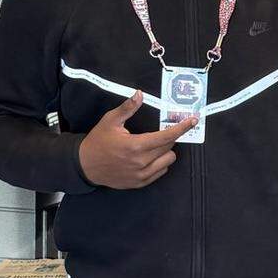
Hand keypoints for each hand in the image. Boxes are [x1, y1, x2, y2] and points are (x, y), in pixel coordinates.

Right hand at [78, 91, 196, 188]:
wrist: (85, 165)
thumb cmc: (98, 142)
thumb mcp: (110, 121)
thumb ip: (128, 108)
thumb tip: (139, 94)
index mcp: (136, 145)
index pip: (166, 136)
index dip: (181, 128)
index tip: (192, 121)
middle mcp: (141, 162)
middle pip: (169, 147)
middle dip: (170, 136)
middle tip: (165, 130)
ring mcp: (141, 175)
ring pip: (168, 161)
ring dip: (166, 151)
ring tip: (153, 145)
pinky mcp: (139, 182)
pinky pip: (160, 172)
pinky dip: (160, 163)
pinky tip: (150, 156)